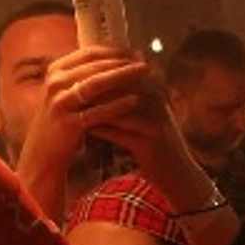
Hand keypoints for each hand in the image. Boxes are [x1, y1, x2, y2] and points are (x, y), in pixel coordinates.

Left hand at [40, 47, 199, 194]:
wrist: (178, 173)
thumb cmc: (155, 142)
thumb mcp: (145, 115)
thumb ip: (125, 96)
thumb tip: (94, 77)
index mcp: (155, 90)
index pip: (122, 70)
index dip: (97, 71)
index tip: (72, 73)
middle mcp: (157, 101)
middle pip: (119, 86)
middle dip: (92, 86)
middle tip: (66, 87)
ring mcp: (155, 121)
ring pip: (117, 108)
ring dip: (93, 108)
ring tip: (71, 108)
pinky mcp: (150, 143)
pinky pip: (119, 132)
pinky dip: (100, 130)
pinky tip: (83, 130)